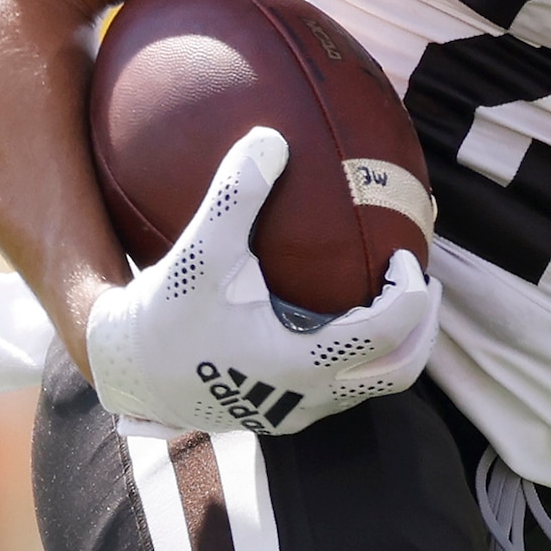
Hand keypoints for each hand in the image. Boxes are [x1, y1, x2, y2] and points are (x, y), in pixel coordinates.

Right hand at [75, 125, 433, 439]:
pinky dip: (359, 356)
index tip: (405, 256)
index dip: (409, 293)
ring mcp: (297, 410)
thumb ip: (237, 195)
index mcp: (300, 361)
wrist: (126, 373)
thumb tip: (271, 137)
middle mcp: (308, 396)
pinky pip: (341, 389)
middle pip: (399, 372)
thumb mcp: (199, 251)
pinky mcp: (282, 414)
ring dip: (392, 346)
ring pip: (373, 386)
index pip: (386, 332)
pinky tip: (341, 315)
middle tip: (423, 283)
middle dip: (421, 328)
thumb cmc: (163, 314)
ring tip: (394, 299)